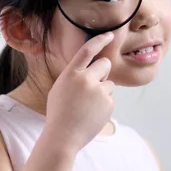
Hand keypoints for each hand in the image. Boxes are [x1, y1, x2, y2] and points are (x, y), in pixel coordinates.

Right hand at [42, 32, 114, 153]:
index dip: (100, 40)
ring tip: (88, 106)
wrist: (63, 137)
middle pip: (105, 64)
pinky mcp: (108, 103)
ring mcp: (99, 92)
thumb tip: (93, 69)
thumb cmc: (60, 113)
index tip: (110, 34)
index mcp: (71, 74)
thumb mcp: (61, 88)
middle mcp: (86, 80)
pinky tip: (92, 114)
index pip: (87, 50)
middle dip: (103, 71)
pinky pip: (110, 98)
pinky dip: (104, 104)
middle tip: (94, 85)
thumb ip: (76, 76)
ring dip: (102, 91)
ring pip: (109, 83)